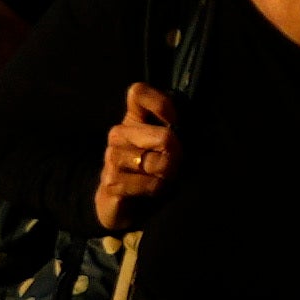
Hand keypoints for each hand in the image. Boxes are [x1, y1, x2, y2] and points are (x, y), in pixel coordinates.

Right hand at [95, 83, 177, 230]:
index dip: (162, 104)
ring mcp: (112, 157)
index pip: (138, 93)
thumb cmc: (151, 172)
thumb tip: (188, 129)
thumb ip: (175, 133)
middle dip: (178, 155)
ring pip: (155, 162)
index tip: (175, 123)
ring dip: (167, 175)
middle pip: (164, 136)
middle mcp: (119, 134)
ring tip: (163, 180)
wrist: (126, 207)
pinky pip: (147, 183)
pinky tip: (153, 191)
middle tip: (175, 166)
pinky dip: (156, 189)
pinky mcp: (111, 181)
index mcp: (133, 119)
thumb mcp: (166, 149)